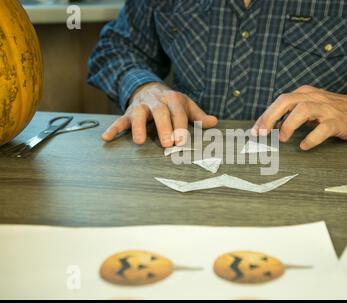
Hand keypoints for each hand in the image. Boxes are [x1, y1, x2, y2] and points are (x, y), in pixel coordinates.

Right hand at [102, 83, 217, 145]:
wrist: (149, 88)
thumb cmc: (171, 103)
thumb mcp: (186, 106)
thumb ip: (198, 115)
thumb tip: (214, 122)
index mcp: (172, 98)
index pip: (178, 111)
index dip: (180, 126)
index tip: (182, 141)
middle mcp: (156, 101)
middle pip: (159, 112)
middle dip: (163, 127)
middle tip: (167, 144)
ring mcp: (140, 106)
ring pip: (138, 114)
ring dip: (138, 127)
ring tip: (138, 141)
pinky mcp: (128, 112)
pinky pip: (119, 120)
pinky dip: (113, 129)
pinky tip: (106, 138)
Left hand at [251, 85, 346, 149]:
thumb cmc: (332, 111)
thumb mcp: (310, 108)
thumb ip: (292, 114)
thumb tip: (271, 127)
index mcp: (305, 94)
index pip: (280, 101)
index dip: (265, 116)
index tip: (254, 131)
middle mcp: (314, 98)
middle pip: (287, 101)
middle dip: (271, 117)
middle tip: (261, 134)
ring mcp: (327, 109)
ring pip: (304, 110)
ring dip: (289, 124)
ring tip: (281, 138)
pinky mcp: (338, 121)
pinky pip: (323, 128)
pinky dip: (312, 138)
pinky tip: (304, 146)